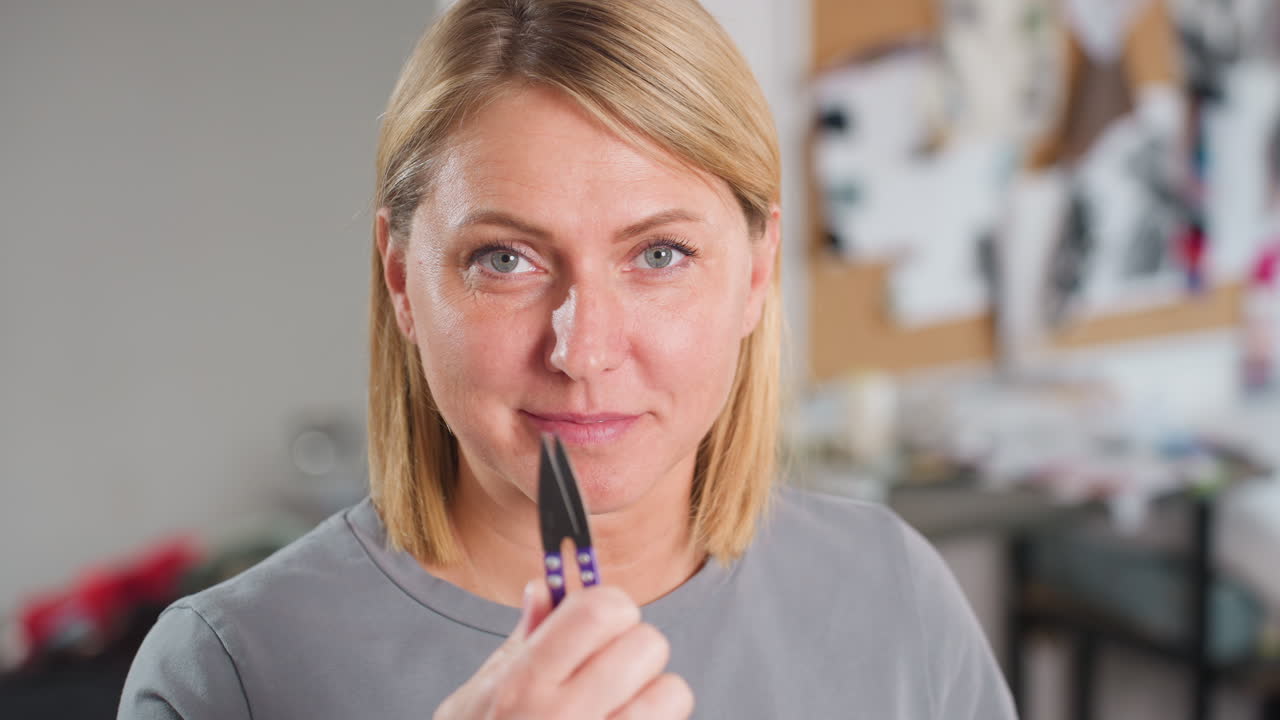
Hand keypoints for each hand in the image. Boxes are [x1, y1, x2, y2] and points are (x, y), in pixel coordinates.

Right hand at [433, 581, 693, 719]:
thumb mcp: (477, 698)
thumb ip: (521, 643)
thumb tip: (545, 588)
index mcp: (524, 684)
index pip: (602, 608)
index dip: (610, 607)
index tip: (601, 624)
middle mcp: (565, 718)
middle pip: (649, 644)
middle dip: (634, 651)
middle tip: (609, 673)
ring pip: (673, 695)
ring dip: (653, 700)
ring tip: (618, 713)